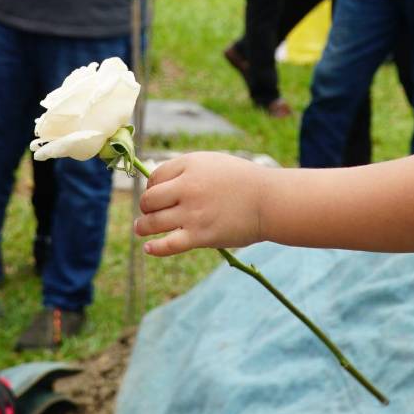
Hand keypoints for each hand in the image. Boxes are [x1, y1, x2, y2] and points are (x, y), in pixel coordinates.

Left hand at [136, 152, 269, 255]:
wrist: (270, 201)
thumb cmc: (245, 181)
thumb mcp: (214, 164)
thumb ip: (187, 171)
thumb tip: (157, 184)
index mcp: (190, 166)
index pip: (155, 178)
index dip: (152, 188)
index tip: (158, 197)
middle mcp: (188, 188)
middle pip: (148, 200)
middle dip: (146, 208)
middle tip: (150, 213)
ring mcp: (192, 213)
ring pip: (151, 223)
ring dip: (143, 227)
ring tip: (142, 229)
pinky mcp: (200, 236)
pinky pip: (166, 245)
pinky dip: (154, 248)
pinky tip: (150, 248)